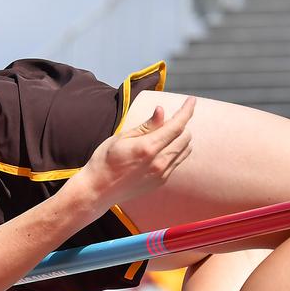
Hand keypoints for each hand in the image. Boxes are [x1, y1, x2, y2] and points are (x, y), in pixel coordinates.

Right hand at [71, 96, 195, 205]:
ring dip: (180, 139)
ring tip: (166, 134)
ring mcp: (161, 174)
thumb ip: (146, 126)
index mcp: (148, 147)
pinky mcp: (161, 182)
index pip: (176, 126)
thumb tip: (162, 110)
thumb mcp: (121, 138)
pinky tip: (161, 149)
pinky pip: (177, 162)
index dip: (186, 111)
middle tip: (168, 120)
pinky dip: (175, 151)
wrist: (98, 190)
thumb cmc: (105, 160)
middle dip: (182, 125)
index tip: (191, 100)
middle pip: (185, 138)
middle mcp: (159, 162)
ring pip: (184, 151)